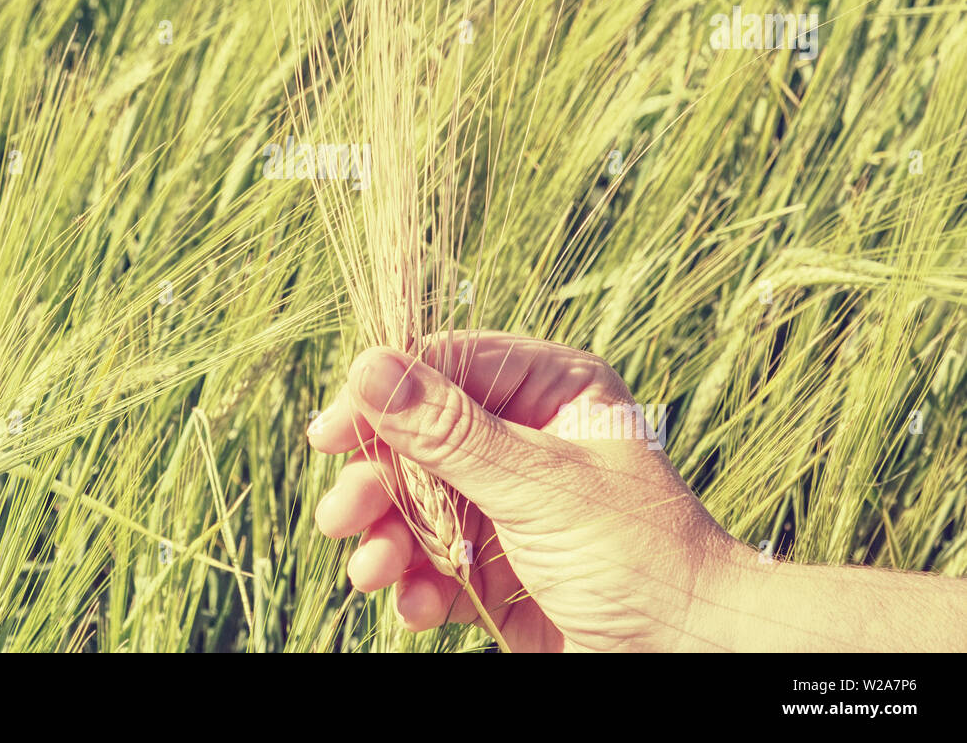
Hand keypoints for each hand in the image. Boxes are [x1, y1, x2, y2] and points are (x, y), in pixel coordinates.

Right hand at [306, 330, 740, 651]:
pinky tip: (417, 605)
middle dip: (378, 484)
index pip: (447, 368)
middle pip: (419, 440)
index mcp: (550, 390)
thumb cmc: (639, 555)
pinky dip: (418, 584)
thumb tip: (368, 367)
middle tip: (340, 516)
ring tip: (372, 572)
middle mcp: (523, 438)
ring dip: (388, 539)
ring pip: (418, 505)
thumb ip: (449, 432)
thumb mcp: (538, 485)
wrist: (694, 657)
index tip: (332, 432)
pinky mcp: (497, 564)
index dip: (383, 396)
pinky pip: (436, 562)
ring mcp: (508, 503)